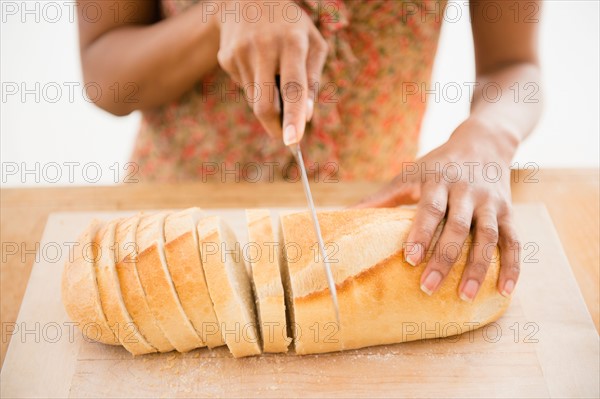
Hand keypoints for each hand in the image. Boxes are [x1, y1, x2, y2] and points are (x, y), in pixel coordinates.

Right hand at [214, 1, 327, 144]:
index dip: (292, 117)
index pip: (293, 87)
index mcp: (292, 42)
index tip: (293, 142)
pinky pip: (244, 87)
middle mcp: (264, 46)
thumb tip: (306, 116)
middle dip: (276, 127)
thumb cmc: (290, 25)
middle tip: (287, 137)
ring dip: (268, 101)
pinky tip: (257, 63)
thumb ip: (313, 79)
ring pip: (255, 100)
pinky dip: (255, 86)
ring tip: (273, 75)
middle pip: (264, 104)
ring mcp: (240, 52)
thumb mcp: (313, 43)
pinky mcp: (226, 58)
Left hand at [355, 118, 520, 300]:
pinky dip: (512, 266)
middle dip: (444, 258)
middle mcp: (467, 191)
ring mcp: (490, 202)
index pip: (430, 209)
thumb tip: (346, 216)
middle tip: (429, 287)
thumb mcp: (410, 174)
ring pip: (488, 237)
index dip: (421, 234)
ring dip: (478, 268)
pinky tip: (504, 291)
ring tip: (465, 296)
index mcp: (439, 181)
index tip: (410, 259)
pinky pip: (514, 241)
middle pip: (458, 227)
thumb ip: (382, 198)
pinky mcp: (508, 212)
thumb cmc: (438, 164)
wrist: (483, 142)